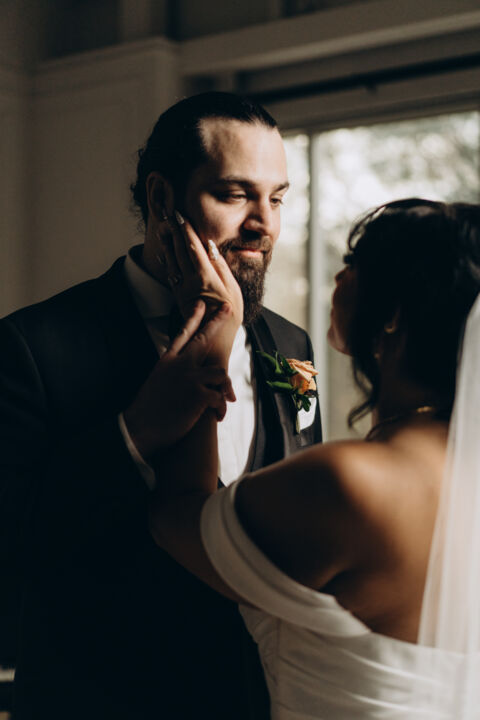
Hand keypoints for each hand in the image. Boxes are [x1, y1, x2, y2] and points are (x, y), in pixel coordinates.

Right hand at [123, 301, 235, 460]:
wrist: (140, 428)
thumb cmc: (148, 410)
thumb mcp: (156, 381)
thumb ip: (172, 371)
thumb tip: (185, 371)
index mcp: (167, 361)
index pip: (183, 333)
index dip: (194, 317)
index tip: (202, 304)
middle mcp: (179, 365)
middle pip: (204, 338)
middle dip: (217, 322)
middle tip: (227, 309)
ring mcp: (190, 377)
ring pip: (220, 372)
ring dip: (223, 388)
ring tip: (221, 401)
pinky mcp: (199, 394)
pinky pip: (220, 396)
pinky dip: (221, 408)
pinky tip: (217, 416)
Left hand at [158, 212, 242, 363]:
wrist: (212, 342)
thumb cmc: (228, 317)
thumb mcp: (233, 291)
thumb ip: (222, 267)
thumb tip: (211, 247)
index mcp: (205, 277)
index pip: (193, 248)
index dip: (186, 231)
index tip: (182, 215)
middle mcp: (190, 281)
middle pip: (179, 250)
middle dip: (174, 231)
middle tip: (169, 214)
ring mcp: (181, 288)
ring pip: (172, 260)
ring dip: (168, 242)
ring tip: (164, 227)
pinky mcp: (178, 296)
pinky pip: (170, 272)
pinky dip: (166, 259)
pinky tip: (163, 251)